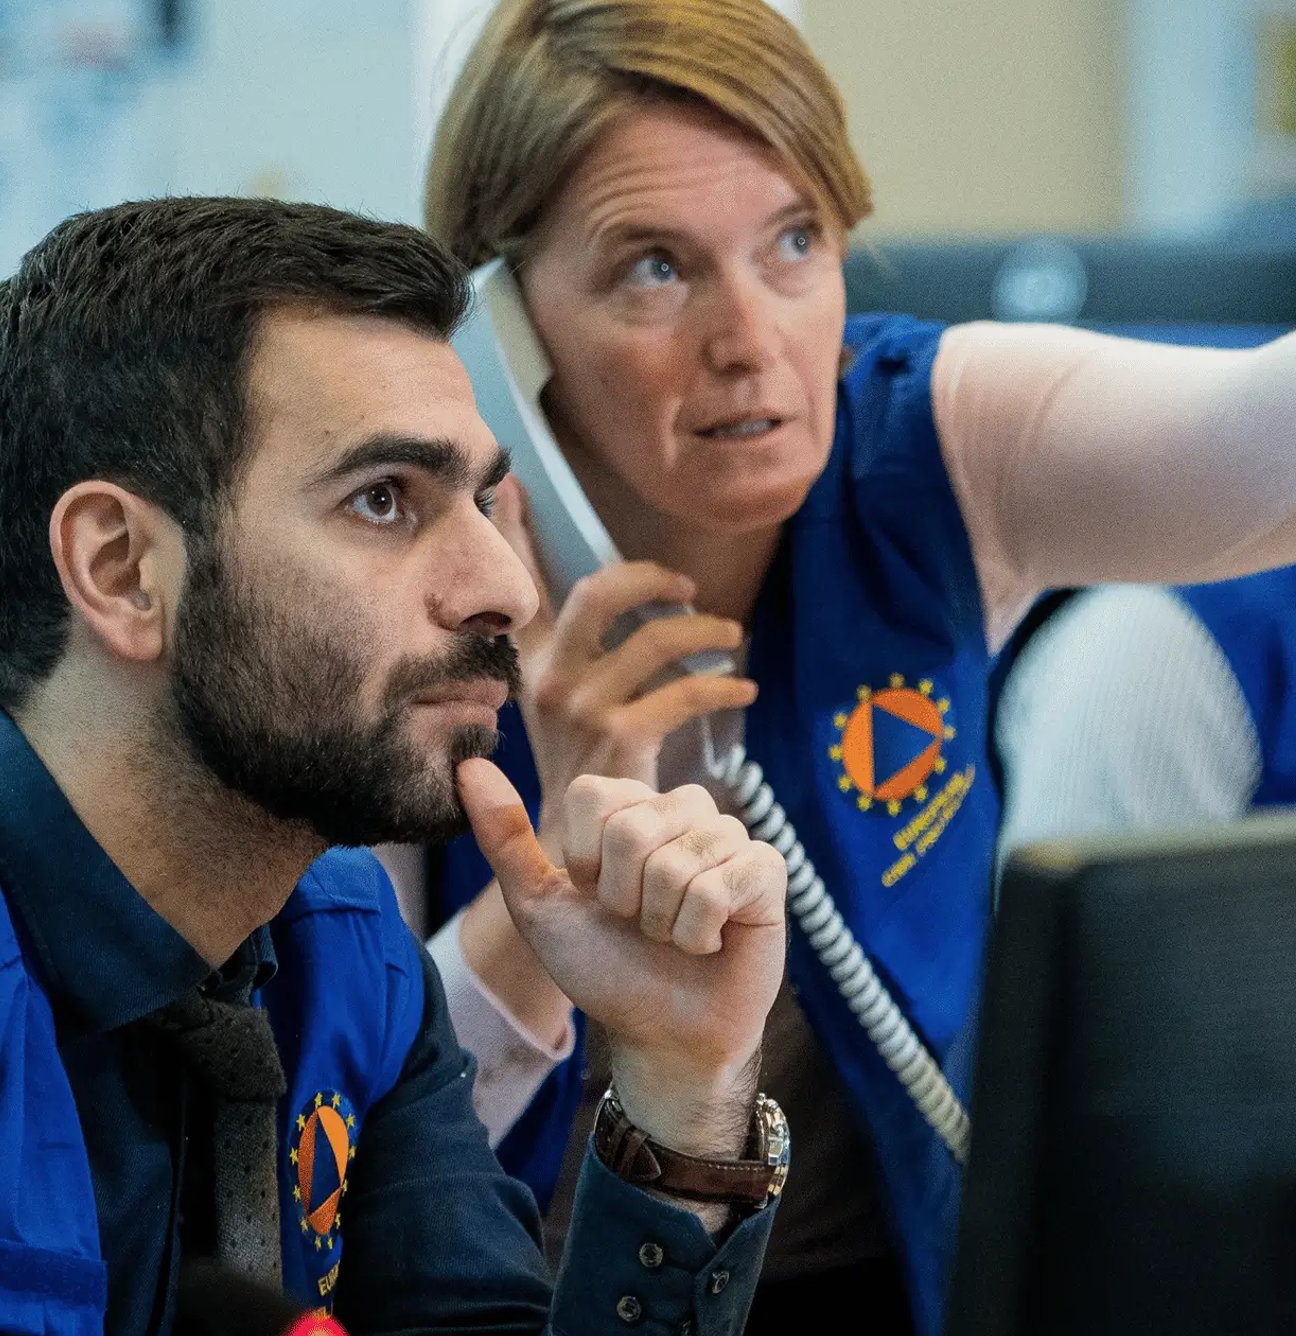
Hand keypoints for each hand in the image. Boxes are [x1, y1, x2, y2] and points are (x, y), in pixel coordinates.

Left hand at [459, 760, 785, 1161]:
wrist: (662, 1031)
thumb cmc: (606, 967)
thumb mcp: (540, 907)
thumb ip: (506, 837)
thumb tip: (467, 767)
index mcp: (631, 808)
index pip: (594, 795)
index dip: (584, 859)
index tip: (596, 897)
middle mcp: (683, 811)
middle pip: (634, 828)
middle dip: (624, 899)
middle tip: (639, 925)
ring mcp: (729, 836)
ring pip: (675, 863)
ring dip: (662, 923)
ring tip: (675, 936)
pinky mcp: (767, 869)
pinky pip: (720, 886)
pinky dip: (699, 932)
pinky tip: (710, 942)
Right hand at [490, 478, 758, 808]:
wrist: (583, 855)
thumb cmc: (586, 769)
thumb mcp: (563, 704)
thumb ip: (574, 650)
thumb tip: (600, 596)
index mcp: (528, 663)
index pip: (520, 586)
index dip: (511, 531)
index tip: (511, 480)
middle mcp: (546, 679)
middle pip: (599, 593)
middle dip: (650, 577)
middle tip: (688, 588)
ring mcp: (581, 707)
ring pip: (657, 640)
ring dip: (707, 633)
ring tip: (733, 637)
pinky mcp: (622, 737)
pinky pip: (686, 691)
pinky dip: (726, 686)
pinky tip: (745, 688)